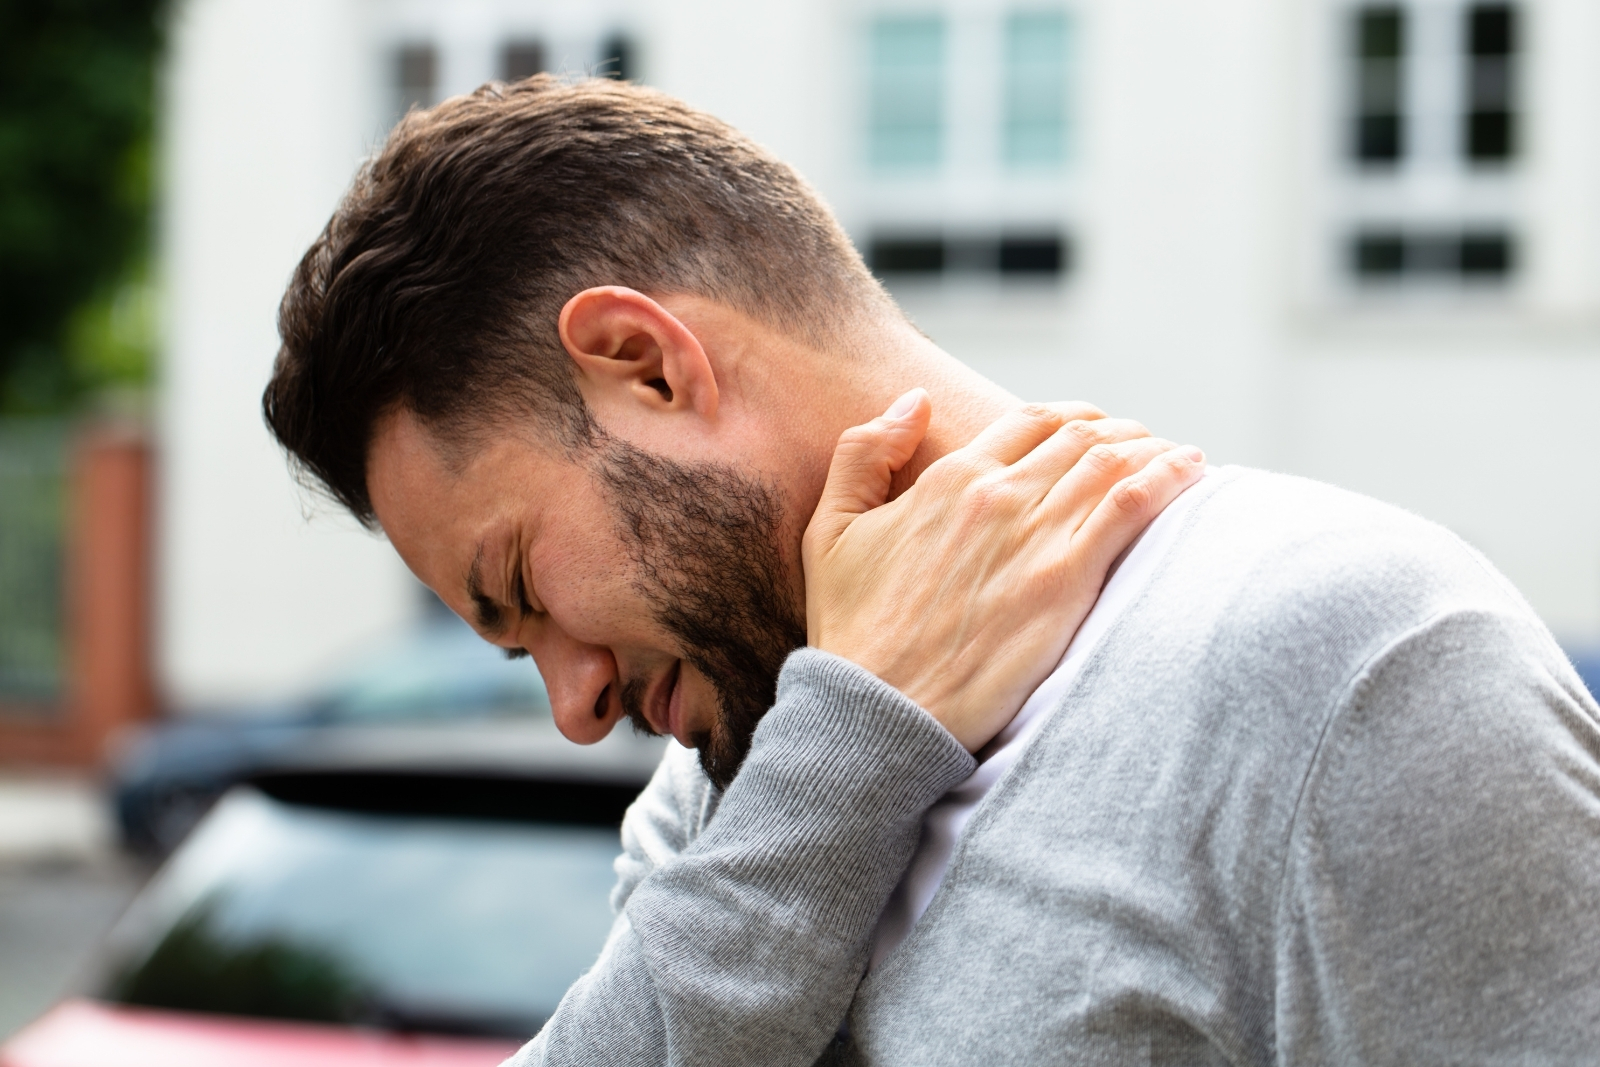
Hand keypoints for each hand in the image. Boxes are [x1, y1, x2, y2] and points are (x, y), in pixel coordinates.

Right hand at [803, 390, 1203, 751]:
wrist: (878, 709)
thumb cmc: (853, 631)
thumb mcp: (830, 530)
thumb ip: (863, 454)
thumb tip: (914, 400)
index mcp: (950, 479)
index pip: (1030, 421)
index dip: (1072, 418)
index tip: (1094, 430)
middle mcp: (997, 495)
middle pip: (1081, 436)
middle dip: (1121, 431)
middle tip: (1145, 445)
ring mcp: (1035, 536)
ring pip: (1114, 461)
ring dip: (1153, 448)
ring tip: (1178, 456)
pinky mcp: (1066, 581)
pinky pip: (1132, 506)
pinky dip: (1168, 478)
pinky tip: (1192, 472)